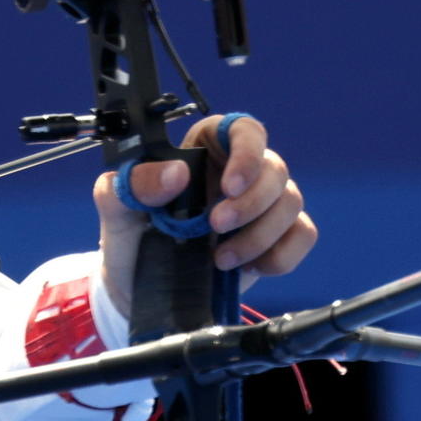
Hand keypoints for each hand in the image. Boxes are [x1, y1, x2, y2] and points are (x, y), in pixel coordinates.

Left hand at [95, 115, 317, 309]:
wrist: (139, 290)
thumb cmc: (131, 239)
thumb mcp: (117, 209)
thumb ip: (134, 184)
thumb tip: (175, 173)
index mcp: (205, 150)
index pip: (245, 130)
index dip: (247, 152)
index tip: (230, 186)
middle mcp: (240, 173)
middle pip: (275, 169)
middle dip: (251, 204)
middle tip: (215, 227)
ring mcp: (262, 207)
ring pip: (291, 202)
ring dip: (261, 234)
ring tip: (222, 260)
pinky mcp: (275, 239)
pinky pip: (302, 235)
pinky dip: (281, 255)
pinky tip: (250, 268)